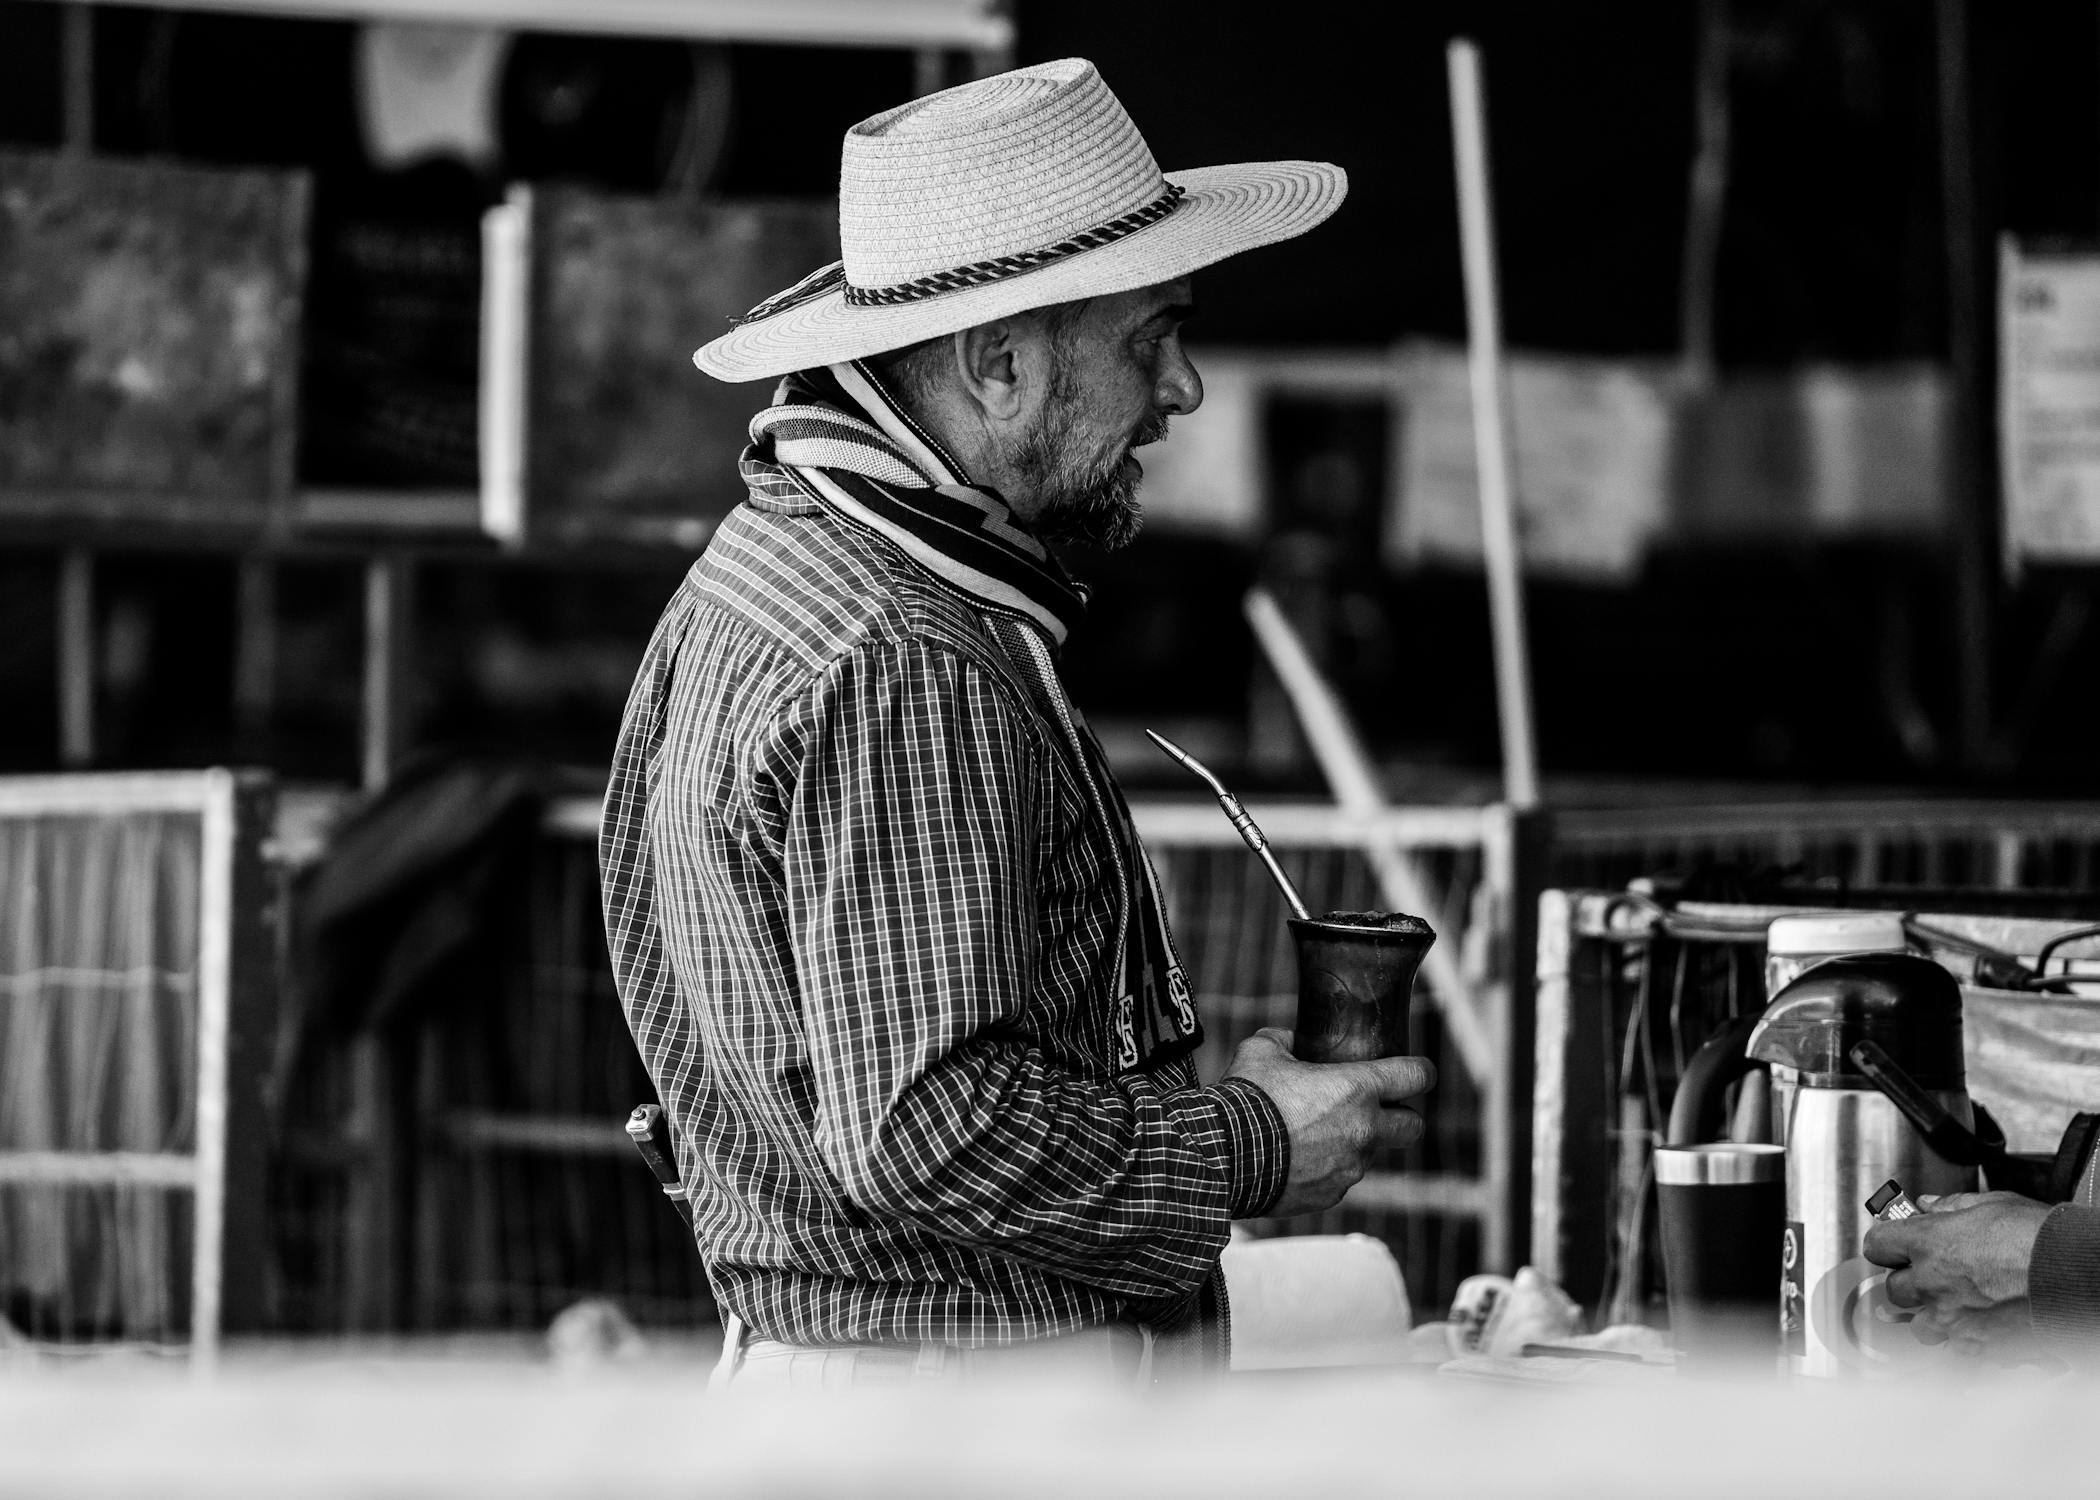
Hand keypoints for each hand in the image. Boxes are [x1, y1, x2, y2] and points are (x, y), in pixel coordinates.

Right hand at [1223, 1027, 1434, 1217]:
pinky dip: (1325, 1169)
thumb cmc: (1245, 1099)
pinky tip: (1294, 1159)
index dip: (1422, 1071)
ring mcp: (1350, 1168)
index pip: (1416, 1076)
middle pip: (1412, 1127)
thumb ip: (1285, 1041)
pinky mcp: (1330, 1195)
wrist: (1222, 1157)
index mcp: (1357, 1089)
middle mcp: (1364, 1131)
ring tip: (1313, 1135)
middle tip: (1376, 1110)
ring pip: (1368, 1155)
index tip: (1418, 1072)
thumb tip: (1290, 1041)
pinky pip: (1339, 1179)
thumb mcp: (1261, 1051)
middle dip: (1401, 1118)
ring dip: (1353, 1144)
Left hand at [1863, 1191, 2051, 1353]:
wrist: (2073, 1274)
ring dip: (1932, 1315)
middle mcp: (1931, 1283)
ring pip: (1920, 1325)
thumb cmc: (2038, 1238)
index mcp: (1927, 1243)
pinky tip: (1981, 1324)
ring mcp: (1952, 1318)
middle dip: (1909, 1282)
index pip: (1876, 1245)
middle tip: (1930, 1275)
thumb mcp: (1992, 1205)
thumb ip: (1952, 1207)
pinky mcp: (1976, 1346)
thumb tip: (1931, 1205)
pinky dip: (1964, 1339)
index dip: (1887, 1244)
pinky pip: (1955, 1348)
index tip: (1895, 1245)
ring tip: (1957, 1305)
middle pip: (1894, 1289)